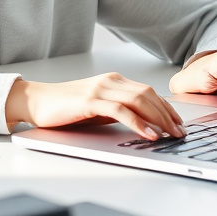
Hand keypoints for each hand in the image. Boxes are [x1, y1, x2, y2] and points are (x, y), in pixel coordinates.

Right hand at [5, 74, 184, 140]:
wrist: (36, 102)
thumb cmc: (65, 108)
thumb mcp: (98, 109)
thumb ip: (118, 111)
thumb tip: (144, 123)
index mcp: (114, 81)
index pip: (149, 92)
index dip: (167, 108)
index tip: (179, 124)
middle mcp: (110, 81)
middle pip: (148, 95)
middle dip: (168, 115)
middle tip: (180, 132)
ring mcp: (100, 89)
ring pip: (139, 100)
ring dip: (159, 119)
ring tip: (171, 134)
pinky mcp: (90, 101)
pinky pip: (121, 111)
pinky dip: (138, 122)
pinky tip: (149, 134)